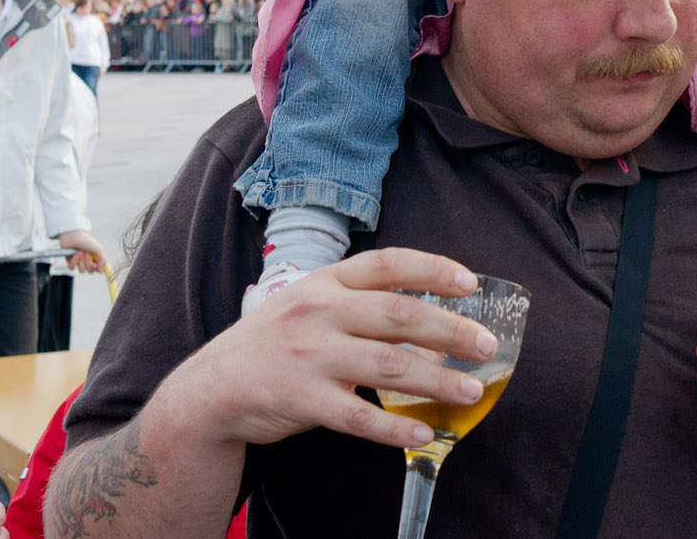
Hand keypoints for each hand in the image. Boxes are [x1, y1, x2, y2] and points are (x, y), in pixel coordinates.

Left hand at [57, 230, 108, 272]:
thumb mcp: (98, 249)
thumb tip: (101, 272)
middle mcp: (87, 260)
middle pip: (90, 271)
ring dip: (81, 261)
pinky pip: (72, 268)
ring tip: (78, 252)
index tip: (95, 264)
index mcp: (95, 257)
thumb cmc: (86, 240)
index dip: (97, 268)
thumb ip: (103, 261)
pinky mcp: (70, 261)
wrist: (71, 235)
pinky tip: (73, 254)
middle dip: (88, 262)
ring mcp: (79, 261)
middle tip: (86, 253)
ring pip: (82, 270)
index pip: (98, 269)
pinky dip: (73, 262)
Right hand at [150, 248, 497, 449]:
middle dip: (451, 330)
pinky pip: (359, 415)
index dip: (432, 269)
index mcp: (324, 283)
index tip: (470, 283)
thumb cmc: (272, 346)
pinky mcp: (301, 399)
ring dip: (437, 380)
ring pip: (388, 364)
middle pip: (399, 314)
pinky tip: (424, 432)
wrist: (211, 391)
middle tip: (486, 345)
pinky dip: (395, 428)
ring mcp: (309, 355)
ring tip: (471, 391)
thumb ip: (359, 308)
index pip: (387, 264)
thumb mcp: (308, 308)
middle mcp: (318, 311)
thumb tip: (430, 328)